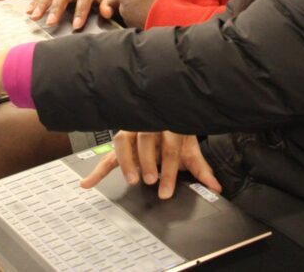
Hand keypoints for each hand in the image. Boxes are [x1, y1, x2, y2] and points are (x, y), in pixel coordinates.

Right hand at [80, 131, 221, 199]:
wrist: (167, 112)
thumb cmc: (177, 133)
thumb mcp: (190, 149)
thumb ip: (202, 169)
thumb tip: (216, 187)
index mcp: (170, 125)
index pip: (169, 148)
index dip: (168, 170)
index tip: (165, 190)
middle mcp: (149, 123)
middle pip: (145, 140)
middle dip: (146, 161)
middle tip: (149, 180)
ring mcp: (133, 126)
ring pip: (125, 139)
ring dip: (125, 160)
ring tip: (131, 179)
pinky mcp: (122, 137)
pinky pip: (109, 152)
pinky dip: (98, 169)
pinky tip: (87, 183)